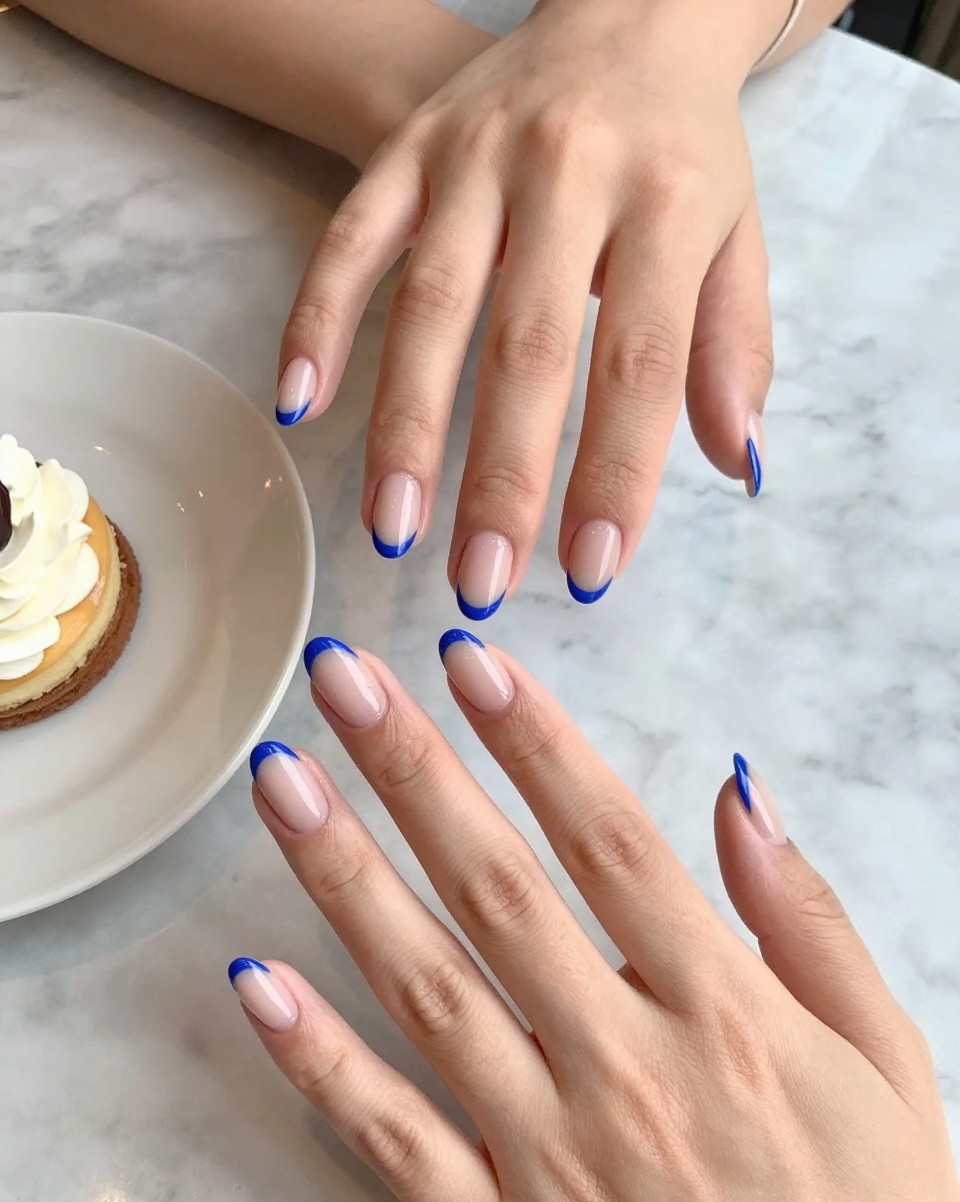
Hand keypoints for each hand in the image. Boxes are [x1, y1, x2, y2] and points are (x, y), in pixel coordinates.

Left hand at [231, 633, 959, 1201]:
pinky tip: (253, 977)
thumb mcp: (884, 1057)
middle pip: (499, 889)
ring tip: (281, 781)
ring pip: (427, 990)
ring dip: (344, 876)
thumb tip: (735, 793)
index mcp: (725, 1014)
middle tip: (341, 679)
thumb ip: (806, 920)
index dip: (535, 741)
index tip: (471, 661)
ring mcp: (550, 1158)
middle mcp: (626, 1070)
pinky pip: (391, 1138)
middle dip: (414, 770)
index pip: (610, 842)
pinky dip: (316, 1059)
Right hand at [277, 0, 778, 613]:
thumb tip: (740, 465)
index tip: (589, 570)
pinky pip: (350, 239)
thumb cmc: (684, 152)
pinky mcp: (407, 151)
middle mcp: (568, 173)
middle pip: (526, 345)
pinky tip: (297, 405)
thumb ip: (734, 350)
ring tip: (392, 527)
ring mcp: (475, 158)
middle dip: (501, 476)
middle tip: (480, 580)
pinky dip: (318, 320)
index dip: (615, 473)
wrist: (627, 13)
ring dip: (404, 425)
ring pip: (429, 303)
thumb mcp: (738, 236)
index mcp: (667, 200)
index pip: (640, 361)